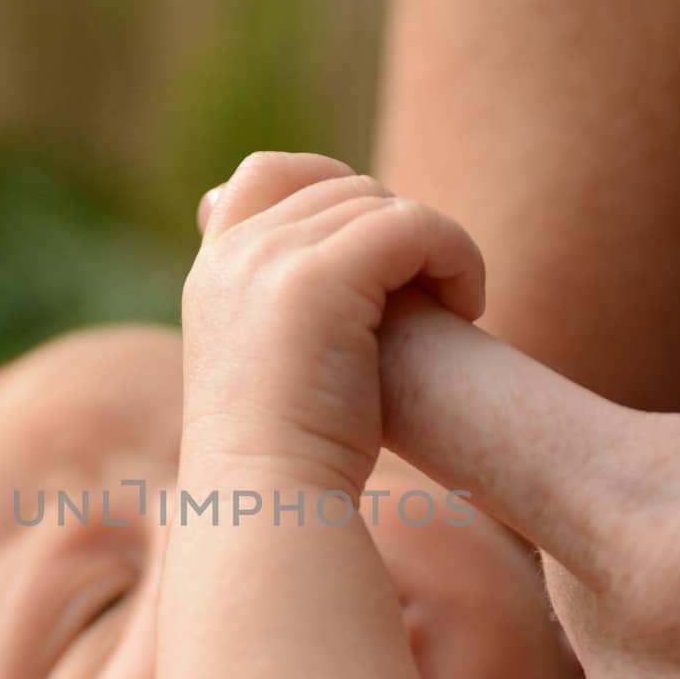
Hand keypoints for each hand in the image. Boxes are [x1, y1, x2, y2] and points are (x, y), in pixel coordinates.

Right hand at [185, 151, 483, 496]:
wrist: (269, 504)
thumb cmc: (286, 462)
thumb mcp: (273, 369)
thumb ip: (289, 312)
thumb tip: (339, 295)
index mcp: (212, 272)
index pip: (266, 174)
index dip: (334, 191)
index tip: (382, 256)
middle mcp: (234, 254)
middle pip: (338, 186)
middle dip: (396, 232)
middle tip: (428, 298)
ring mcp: (271, 259)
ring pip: (381, 203)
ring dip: (433, 248)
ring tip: (454, 309)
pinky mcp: (321, 276)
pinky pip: (413, 225)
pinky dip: (455, 256)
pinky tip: (467, 309)